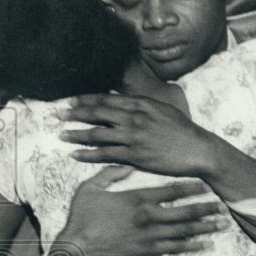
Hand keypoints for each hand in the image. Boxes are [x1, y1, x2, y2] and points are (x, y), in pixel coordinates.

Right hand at [55, 166, 226, 255]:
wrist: (76, 249)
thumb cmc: (82, 217)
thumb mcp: (91, 188)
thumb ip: (110, 173)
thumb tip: (128, 162)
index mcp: (138, 199)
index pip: (171, 191)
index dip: (191, 187)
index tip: (206, 184)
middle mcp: (149, 217)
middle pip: (185, 211)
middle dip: (206, 208)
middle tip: (222, 205)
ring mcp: (150, 236)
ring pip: (184, 230)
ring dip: (205, 227)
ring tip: (221, 224)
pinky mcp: (147, 251)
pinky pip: (175, 248)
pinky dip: (192, 246)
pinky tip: (205, 244)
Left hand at [60, 94, 218, 178]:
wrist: (199, 149)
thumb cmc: (184, 130)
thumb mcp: (163, 110)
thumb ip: (143, 107)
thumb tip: (126, 105)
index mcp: (141, 104)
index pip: (106, 99)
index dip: (85, 100)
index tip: (70, 102)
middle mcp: (134, 118)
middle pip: (96, 113)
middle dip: (74, 114)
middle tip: (56, 115)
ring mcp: (133, 137)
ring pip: (97, 134)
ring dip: (76, 134)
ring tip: (61, 135)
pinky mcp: (135, 155)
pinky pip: (105, 154)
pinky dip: (88, 155)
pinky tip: (76, 155)